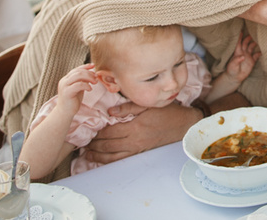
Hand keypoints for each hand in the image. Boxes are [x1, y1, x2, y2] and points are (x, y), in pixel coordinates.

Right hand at [55, 64, 96, 114]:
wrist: (65, 112)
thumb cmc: (72, 100)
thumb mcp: (78, 88)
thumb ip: (82, 80)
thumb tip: (92, 73)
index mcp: (66, 79)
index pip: (76, 69)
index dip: (85, 66)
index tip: (93, 66)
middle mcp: (64, 81)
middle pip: (78, 71)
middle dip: (89, 73)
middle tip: (96, 77)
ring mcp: (64, 86)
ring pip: (78, 76)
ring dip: (89, 77)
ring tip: (95, 82)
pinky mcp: (66, 93)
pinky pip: (78, 85)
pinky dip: (86, 85)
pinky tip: (90, 89)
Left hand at [82, 103, 201, 164]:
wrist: (184, 125)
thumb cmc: (168, 113)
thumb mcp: (149, 105)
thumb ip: (129, 108)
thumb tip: (110, 111)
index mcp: (135, 127)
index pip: (110, 132)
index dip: (98, 132)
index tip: (89, 130)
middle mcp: (135, 141)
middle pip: (108, 146)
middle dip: (94, 145)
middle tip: (83, 143)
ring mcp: (138, 149)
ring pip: (113, 156)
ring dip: (98, 156)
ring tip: (87, 154)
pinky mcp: (141, 153)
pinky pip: (122, 160)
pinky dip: (109, 161)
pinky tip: (102, 160)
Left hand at [224, 33, 260, 83]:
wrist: (235, 78)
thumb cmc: (231, 70)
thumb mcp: (232, 66)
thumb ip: (237, 60)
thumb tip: (243, 56)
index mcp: (237, 52)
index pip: (238, 43)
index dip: (239, 37)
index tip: (241, 31)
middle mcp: (243, 53)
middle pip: (245, 43)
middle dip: (248, 38)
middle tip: (252, 34)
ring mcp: (248, 56)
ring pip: (251, 47)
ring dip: (254, 44)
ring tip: (258, 40)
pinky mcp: (252, 61)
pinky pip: (256, 55)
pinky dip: (259, 53)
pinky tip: (262, 51)